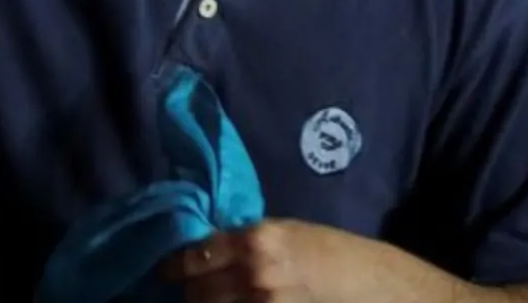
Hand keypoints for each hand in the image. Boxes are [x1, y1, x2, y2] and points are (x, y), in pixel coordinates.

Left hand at [164, 219, 389, 301]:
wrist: (360, 280)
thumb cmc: (325, 249)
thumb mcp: (283, 231)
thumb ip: (244, 240)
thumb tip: (208, 246)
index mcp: (254, 240)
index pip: (196, 256)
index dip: (175, 265)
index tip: (166, 270)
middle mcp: (252, 273)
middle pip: (197, 292)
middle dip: (191, 292)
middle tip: (192, 289)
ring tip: (210, 299)